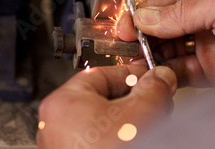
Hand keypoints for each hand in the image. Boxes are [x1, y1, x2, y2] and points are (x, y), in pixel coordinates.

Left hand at [37, 65, 176, 148]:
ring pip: (99, 122)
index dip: (131, 75)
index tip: (150, 78)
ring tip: (148, 125)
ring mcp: (61, 146)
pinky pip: (95, 141)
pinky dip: (116, 139)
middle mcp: (54, 124)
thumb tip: (160, 77)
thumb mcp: (141, 114)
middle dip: (132, 100)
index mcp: (62, 103)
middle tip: (154, 103)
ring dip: (127, 121)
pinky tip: (135, 141)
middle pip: (100, 98)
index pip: (101, 74)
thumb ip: (152, 89)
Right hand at [117, 0, 214, 86]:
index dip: (144, 10)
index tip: (124, 23)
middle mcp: (210, 13)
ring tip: (134, 60)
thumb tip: (145, 16)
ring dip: (151, 54)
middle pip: (165, 23)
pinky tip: (153, 71)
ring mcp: (210, 41)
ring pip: (170, 48)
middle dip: (144, 34)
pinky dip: (165, 72)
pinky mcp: (213, 69)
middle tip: (124, 44)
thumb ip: (180, 10)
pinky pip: (181, 70)